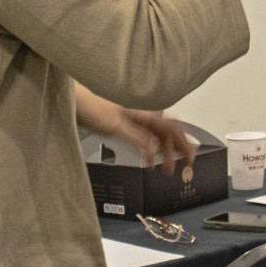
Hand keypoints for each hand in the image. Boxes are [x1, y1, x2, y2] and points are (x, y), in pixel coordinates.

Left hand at [74, 85, 195, 173]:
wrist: (74, 99)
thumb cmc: (90, 106)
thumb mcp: (115, 126)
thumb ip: (138, 138)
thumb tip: (155, 149)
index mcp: (145, 111)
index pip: (172, 128)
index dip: (184, 144)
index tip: (191, 158)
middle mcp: (144, 111)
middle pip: (168, 130)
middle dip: (178, 148)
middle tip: (184, 164)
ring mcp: (135, 116)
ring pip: (158, 133)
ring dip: (164, 150)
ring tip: (166, 166)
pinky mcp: (126, 120)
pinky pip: (145, 134)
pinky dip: (150, 148)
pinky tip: (147, 159)